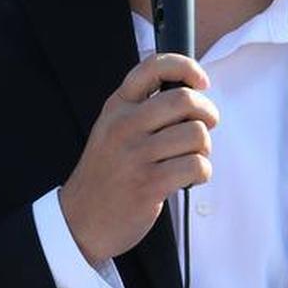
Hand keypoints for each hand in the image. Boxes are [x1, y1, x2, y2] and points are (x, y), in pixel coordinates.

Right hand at [59, 53, 218, 265]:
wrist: (80, 220)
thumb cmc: (106, 175)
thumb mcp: (111, 130)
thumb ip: (141, 109)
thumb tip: (191, 94)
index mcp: (117, 107)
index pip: (153, 67)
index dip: (186, 67)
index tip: (200, 82)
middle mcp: (124, 126)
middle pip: (185, 100)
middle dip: (207, 113)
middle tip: (205, 126)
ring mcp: (136, 155)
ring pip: (196, 134)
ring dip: (204, 148)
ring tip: (190, 158)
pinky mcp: (149, 184)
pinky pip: (196, 166)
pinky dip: (201, 173)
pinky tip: (187, 179)